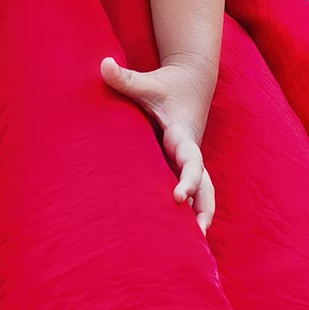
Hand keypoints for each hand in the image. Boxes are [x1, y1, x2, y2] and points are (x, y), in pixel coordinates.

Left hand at [100, 54, 216, 235]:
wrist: (192, 81)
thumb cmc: (167, 85)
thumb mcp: (147, 82)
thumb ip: (125, 78)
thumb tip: (102, 63)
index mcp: (184, 135)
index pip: (191, 161)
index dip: (188, 179)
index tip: (178, 197)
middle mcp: (191, 151)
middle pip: (206, 185)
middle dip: (204, 207)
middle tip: (197, 234)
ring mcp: (189, 160)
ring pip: (203, 192)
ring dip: (201, 214)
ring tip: (194, 246)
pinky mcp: (183, 165)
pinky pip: (193, 191)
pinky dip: (192, 210)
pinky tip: (180, 236)